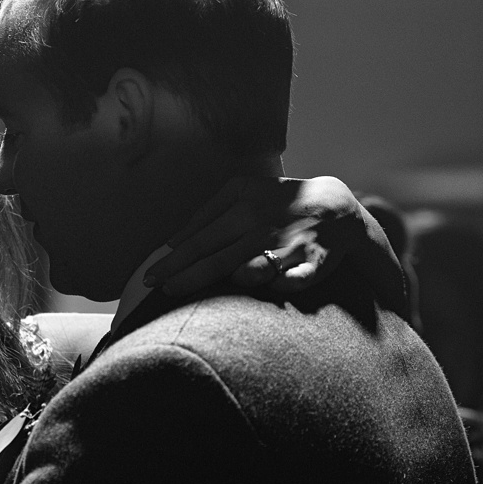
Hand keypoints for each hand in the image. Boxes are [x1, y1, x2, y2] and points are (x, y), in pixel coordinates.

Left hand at [145, 175, 409, 315]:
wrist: (333, 204)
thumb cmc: (275, 202)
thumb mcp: (240, 192)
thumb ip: (205, 214)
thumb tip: (171, 242)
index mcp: (242, 209)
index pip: (201, 240)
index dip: (175, 260)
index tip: (150, 278)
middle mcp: (262, 228)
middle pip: (222, 257)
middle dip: (192, 275)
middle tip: (165, 292)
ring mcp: (289, 244)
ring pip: (262, 263)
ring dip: (245, 273)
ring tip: (223, 282)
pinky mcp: (316, 260)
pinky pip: (303, 275)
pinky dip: (294, 280)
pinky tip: (281, 285)